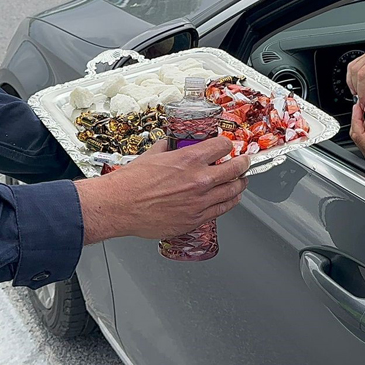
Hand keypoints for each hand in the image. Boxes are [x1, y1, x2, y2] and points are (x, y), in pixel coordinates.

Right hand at [75, 136, 250, 243]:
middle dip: (242, 164)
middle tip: (244, 162)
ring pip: (233, 191)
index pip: (223, 146)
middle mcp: (200, 180)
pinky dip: (229, 202)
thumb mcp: (153, 154)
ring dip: (239, 184)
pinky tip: (230, 199)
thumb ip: (170, 148)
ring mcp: (200, 202)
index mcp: (190, 159)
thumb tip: (175, 145)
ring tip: (241, 181)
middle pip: (236, 169)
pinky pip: (222, 210)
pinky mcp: (196, 219)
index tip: (226, 147)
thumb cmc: (131, 182)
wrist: (119, 206)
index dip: (226, 145)